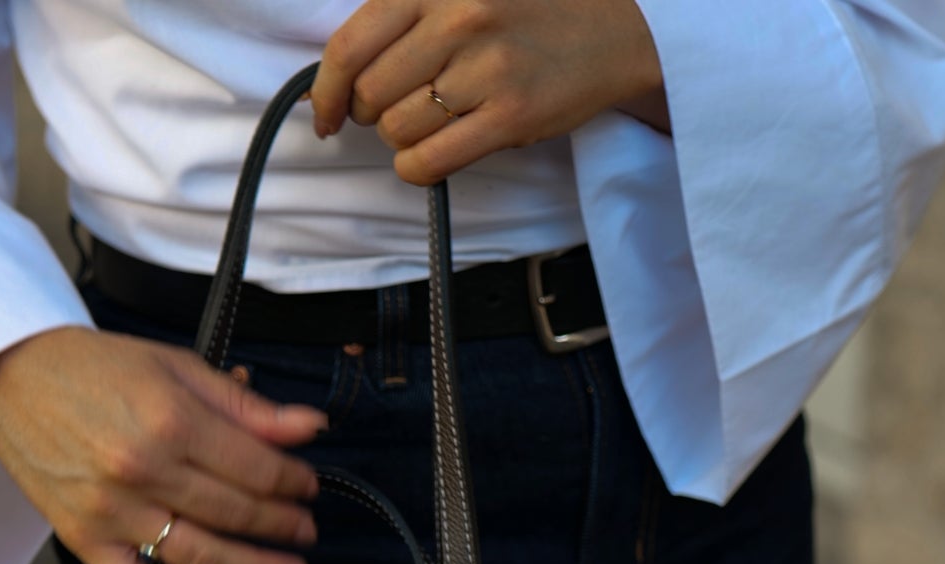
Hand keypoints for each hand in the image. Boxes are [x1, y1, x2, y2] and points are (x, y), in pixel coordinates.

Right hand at [0, 326, 328, 563]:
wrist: (9, 374)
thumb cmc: (94, 368)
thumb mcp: (175, 366)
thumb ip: (243, 404)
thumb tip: (310, 427)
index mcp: (170, 419)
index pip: (256, 468)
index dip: (293, 482)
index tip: (308, 487)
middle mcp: (143, 470)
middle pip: (236, 513)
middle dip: (283, 526)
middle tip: (307, 532)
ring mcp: (113, 512)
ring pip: (202, 556)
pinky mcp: (86, 542)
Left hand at [310, 0, 668, 185]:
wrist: (617, 26)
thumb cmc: (531, 11)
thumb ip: (409, 16)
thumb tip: (344, 77)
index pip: (351, 46)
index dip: (327, 91)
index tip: (326, 113)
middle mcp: (458, 19)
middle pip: (372, 96)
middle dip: (374, 114)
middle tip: (401, 108)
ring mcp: (485, 69)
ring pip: (399, 131)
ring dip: (404, 139)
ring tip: (437, 119)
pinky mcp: (509, 117)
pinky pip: (429, 161)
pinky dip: (419, 166)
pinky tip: (435, 153)